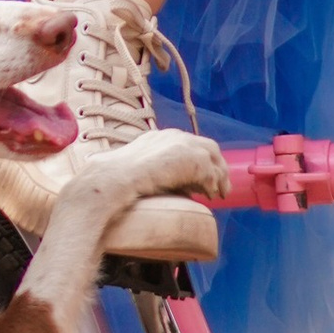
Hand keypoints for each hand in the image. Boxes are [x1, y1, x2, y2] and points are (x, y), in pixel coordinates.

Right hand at [91, 131, 232, 204]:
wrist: (112, 179)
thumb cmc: (118, 181)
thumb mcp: (141, 172)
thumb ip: (159, 174)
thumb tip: (175, 190)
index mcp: (160, 137)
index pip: (189, 144)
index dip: (201, 161)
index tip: (204, 178)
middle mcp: (173, 136)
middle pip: (207, 146)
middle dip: (217, 166)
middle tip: (221, 187)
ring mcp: (181, 143)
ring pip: (212, 156)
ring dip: (219, 176)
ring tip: (220, 194)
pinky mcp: (188, 156)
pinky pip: (209, 170)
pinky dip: (211, 183)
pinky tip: (209, 196)